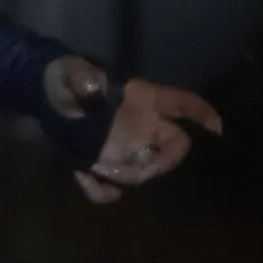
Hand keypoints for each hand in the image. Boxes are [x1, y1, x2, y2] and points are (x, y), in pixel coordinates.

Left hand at [43, 56, 222, 203]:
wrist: (46, 94)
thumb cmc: (65, 77)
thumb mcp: (70, 73)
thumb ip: (81, 78)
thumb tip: (91, 86)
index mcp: (141, 99)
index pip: (180, 103)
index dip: (201, 113)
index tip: (216, 128)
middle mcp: (142, 125)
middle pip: (173, 147)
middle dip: (160, 163)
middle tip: (135, 171)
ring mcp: (126, 147)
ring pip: (143, 170)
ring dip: (126, 176)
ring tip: (97, 168)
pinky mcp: (106, 163)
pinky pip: (112, 187)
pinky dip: (100, 190)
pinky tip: (83, 177)